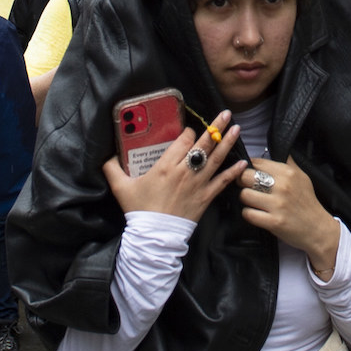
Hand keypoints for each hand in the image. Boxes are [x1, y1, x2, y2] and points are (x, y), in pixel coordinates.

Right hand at [101, 114, 246, 223]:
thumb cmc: (139, 210)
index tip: (190, 130)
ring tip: (237, 128)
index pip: (183, 141)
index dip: (188, 132)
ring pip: (216, 158)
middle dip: (216, 127)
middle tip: (226, 113)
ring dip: (228, 142)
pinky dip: (233, 172)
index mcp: (166, 166)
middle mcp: (185, 171)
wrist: (154, 236)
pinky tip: (243, 162)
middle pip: (204, 144)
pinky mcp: (206, 197)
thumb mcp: (121, 187)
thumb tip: (106, 156)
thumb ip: (112, 168)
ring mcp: (198, 184)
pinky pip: (222, 182)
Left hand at [236, 156, 340, 277]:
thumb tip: (273, 151)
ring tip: (253, 202)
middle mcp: (283, 186)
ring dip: (246, 200)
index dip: (249, 167)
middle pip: (246, 176)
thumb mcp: (302, 177)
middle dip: (243, 182)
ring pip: (244, 195)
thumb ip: (288, 164)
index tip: (250, 174)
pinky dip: (249, 214)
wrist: (317, 228)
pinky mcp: (273, 222)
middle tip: (248, 187)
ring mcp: (278, 204)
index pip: (257, 162)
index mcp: (288, 172)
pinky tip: (256, 213)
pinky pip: (248, 214)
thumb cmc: (307, 202)